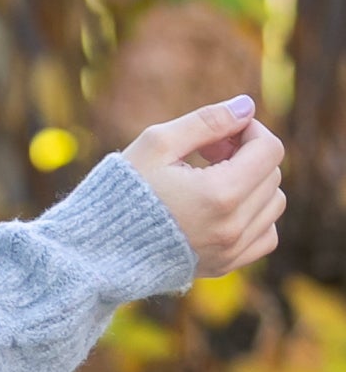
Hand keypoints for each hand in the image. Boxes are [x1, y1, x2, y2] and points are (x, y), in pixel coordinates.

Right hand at [122, 95, 284, 278]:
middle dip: (247, 154)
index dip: (249, 130)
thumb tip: (247, 106)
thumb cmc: (124, 190)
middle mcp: (233, 226)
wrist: (99, 248)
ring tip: (212, 179)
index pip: (269, 149)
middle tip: (207, 152)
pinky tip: (222, 207)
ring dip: (252, 184)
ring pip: (273, 205)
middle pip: (272, 175)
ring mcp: (232, 250)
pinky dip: (254, 216)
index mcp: (220, 193)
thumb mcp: (157, 144)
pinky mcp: (226, 265)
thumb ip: (207, 121)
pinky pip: (265, 236)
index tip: (220, 133)